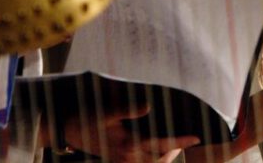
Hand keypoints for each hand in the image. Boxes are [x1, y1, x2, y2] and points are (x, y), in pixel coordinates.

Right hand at [62, 101, 199, 162]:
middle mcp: (127, 156)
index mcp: (128, 144)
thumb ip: (128, 108)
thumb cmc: (86, 118)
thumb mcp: (106, 111)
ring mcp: (122, 161)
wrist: (66, 131)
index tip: (196, 137)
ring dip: (165, 158)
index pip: (161, 144)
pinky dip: (152, 161)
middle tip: (189, 140)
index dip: (180, 141)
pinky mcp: (117, 161)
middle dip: (176, 150)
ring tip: (176, 146)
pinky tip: (156, 153)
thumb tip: (148, 106)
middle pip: (160, 159)